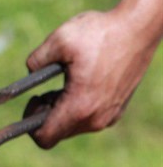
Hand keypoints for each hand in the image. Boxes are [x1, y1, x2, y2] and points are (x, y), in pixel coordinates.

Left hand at [26, 10, 159, 147]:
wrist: (138, 28)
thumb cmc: (100, 34)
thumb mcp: (58, 41)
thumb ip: (35, 61)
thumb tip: (30, 72)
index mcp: (79, 107)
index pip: (45, 138)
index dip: (29, 124)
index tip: (33, 101)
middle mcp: (96, 118)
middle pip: (58, 133)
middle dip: (45, 115)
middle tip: (43, 92)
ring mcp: (109, 116)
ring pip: (73, 126)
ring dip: (61, 111)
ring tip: (61, 85)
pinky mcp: (117, 109)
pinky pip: (89, 119)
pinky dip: (77, 107)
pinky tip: (78, 84)